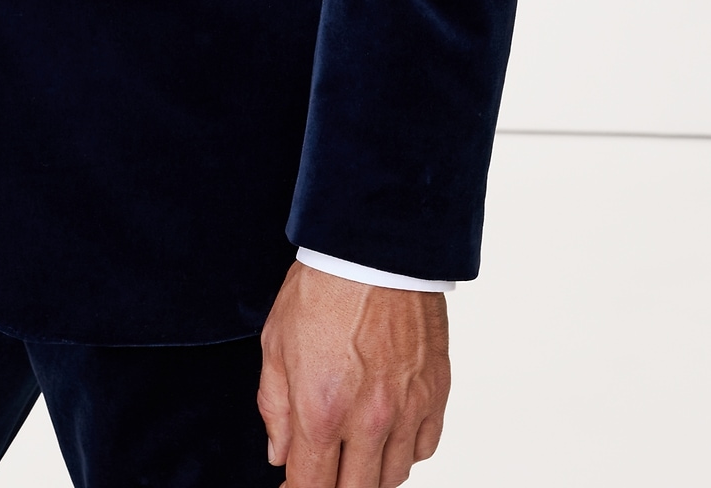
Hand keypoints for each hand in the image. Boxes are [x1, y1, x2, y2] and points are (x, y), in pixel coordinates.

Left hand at [258, 263, 449, 486]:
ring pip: (393, 477)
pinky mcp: (436, 393)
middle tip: (324, 469)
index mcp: (321, 409)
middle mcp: (368, 420)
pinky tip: (388, 435)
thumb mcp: (274, 343)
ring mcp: (407, 409)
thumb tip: (280, 455)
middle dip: (335, 487)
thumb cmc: (322, 287)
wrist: (374, 247)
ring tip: (354, 452)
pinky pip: (424, 448)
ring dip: (370, 474)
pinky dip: (406, 451)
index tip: (292, 485)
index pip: (311, 487)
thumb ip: (274, 407)